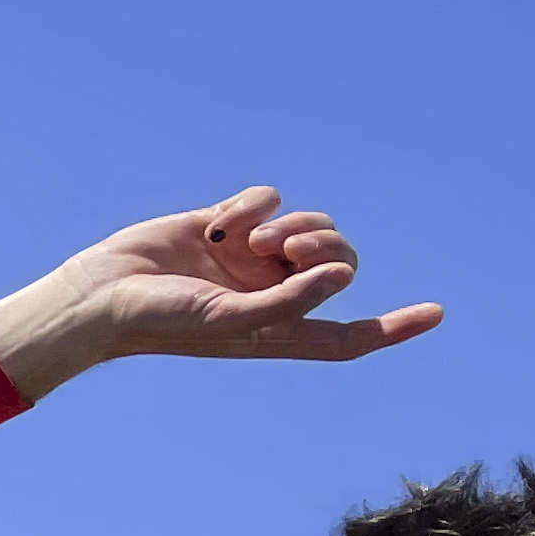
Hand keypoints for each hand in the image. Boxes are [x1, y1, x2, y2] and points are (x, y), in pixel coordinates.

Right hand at [0, 185, 442, 400]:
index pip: (346, 335)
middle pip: (338, 263)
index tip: (434, 313)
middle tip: (289, 249)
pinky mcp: (227, 224)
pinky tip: (218, 223)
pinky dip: (253, 207)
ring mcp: (250, 258)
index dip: (391, 327)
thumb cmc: (159, 322)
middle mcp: (270, 293)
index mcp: (276, 330)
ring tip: (250, 239)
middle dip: (326, 250)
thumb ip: (289, 302)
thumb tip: (343, 276)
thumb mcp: (230, 322)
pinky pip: (269, 200)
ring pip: (310, 226)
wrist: (100, 294)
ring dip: (293, 225)